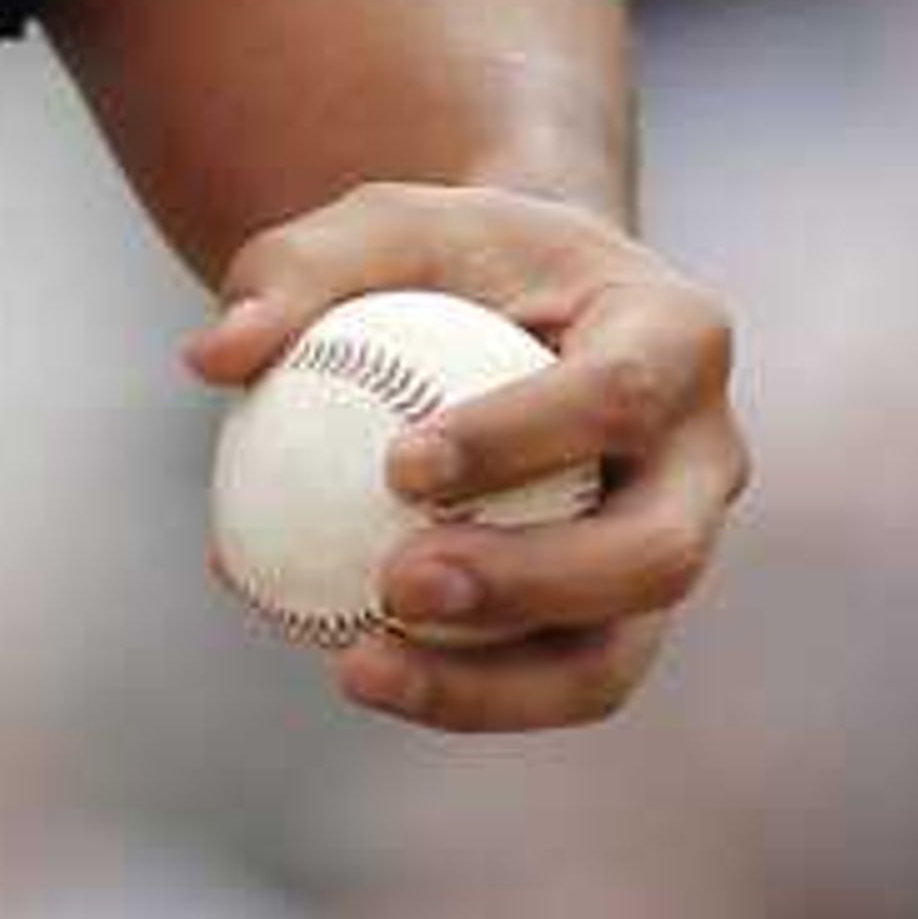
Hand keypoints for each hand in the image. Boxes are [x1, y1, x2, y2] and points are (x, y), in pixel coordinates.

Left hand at [183, 180, 748, 731]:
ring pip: (613, 657)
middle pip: (653, 551)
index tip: (400, 463)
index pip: (621, 393)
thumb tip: (212, 358)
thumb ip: (293, 274)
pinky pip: (552, 684)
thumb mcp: (374, 227)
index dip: (525, 438)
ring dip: (494, 684)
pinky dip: (459, 691)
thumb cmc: (446, 259)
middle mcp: (705, 457)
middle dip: (534, 583)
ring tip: (362, 667)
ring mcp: (674, 552)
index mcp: (678, 335)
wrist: (519, 308)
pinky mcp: (622, 623)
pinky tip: (349, 665)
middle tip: (399, 584)